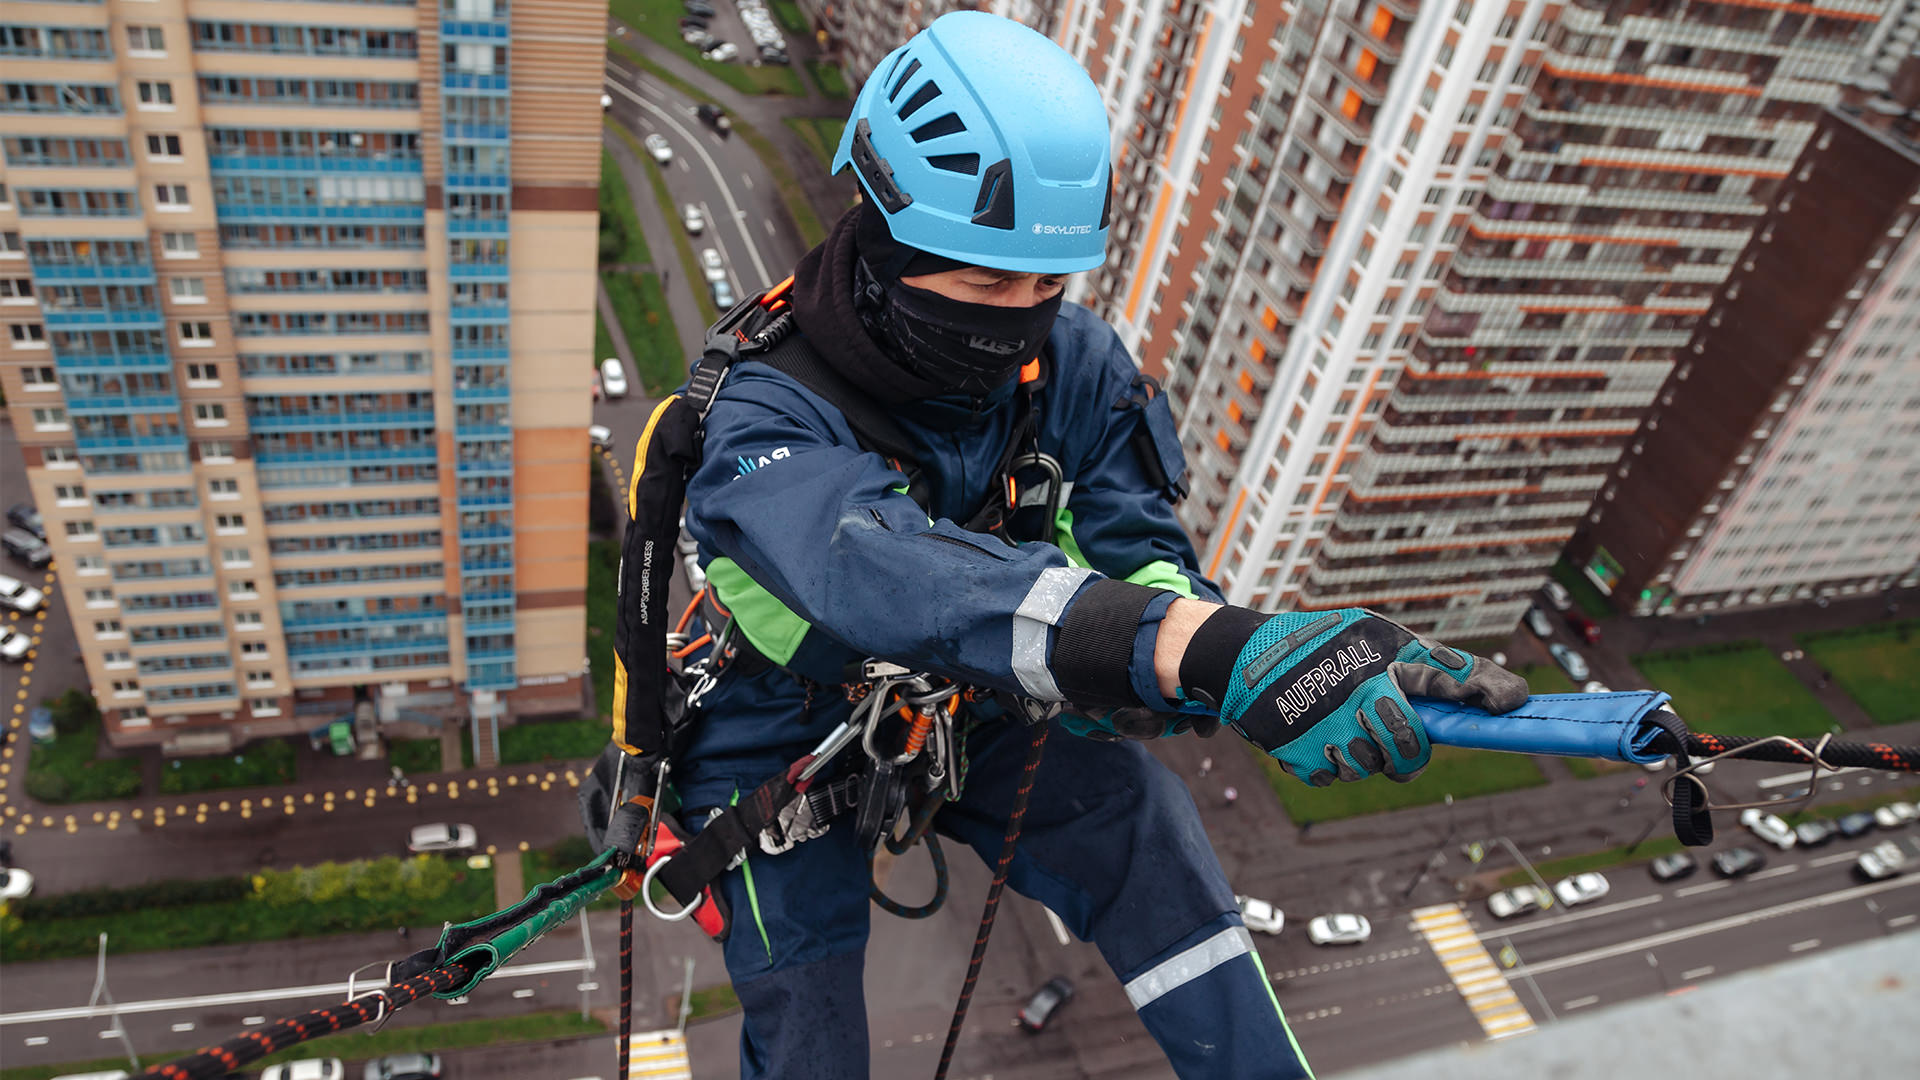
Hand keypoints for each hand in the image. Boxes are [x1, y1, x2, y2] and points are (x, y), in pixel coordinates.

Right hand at [1180, 608, 1526, 785]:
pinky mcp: (1300, 755)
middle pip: (1410, 747)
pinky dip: (1330, 762)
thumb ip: (1429, 663)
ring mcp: (1328, 729)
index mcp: (1382, 659)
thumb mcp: (1374, 636)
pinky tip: (1317, 734)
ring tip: (1343, 724)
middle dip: (1410, 750)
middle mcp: (1359, 694)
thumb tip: (1495, 691)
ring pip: (1372, 767)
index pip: (1447, 675)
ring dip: (1365, 754)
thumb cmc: (1322, 644)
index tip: (1514, 703)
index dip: (1486, 690)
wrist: (1243, 658)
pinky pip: (1334, 776)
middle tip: (1399, 740)